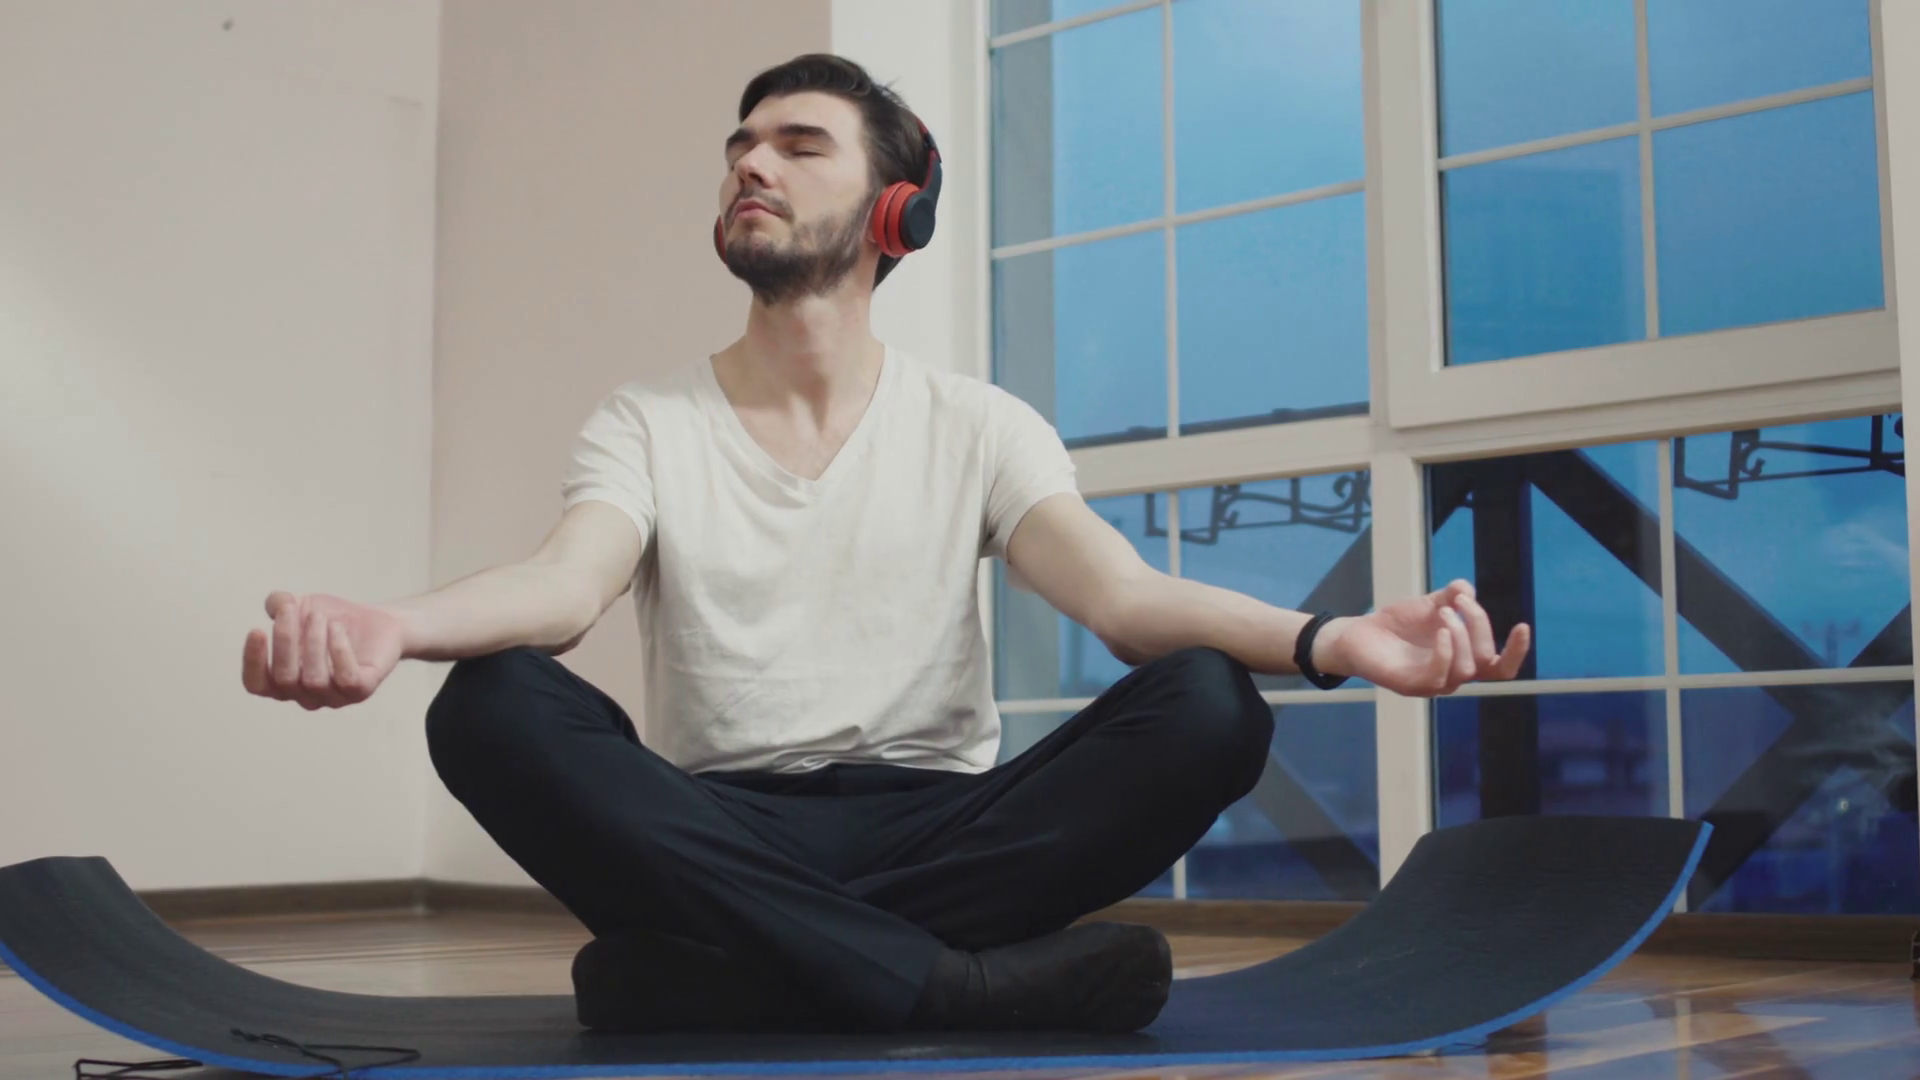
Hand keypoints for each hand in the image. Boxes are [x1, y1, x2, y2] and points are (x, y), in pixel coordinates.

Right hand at [242, 592, 405, 709]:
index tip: (257, 630)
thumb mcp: (301, 606)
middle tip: (291, 609)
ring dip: (313, 643)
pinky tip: (337, 629)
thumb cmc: (332, 620)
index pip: (257, 685)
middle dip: (285, 640)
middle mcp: (305, 695)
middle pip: (284, 679)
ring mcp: (333, 697)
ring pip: (314, 680)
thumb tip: (275, 603)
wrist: (377, 621)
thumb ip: (281, 604)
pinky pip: (346, 678)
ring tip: (319, 617)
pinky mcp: (361, 690)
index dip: (253, 662)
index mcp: (283, 681)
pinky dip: (339, 651)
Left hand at [1315, 580, 1529, 697]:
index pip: (1500, 667)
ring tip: (1443, 611)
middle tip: (1459, 601)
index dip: (1517, 651)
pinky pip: (1438, 676)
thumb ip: (1451, 597)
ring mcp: (1432, 684)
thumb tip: (1467, 589)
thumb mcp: (1429, 605)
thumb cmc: (1397, 624)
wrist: (1358, 633)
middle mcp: (1452, 676)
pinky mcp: (1410, 685)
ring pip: (1466, 668)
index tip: (1523, 625)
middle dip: (1479, 625)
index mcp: (1462, 660)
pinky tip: (1440, 630)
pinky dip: (1446, 651)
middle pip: (1485, 659)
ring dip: (1461, 634)